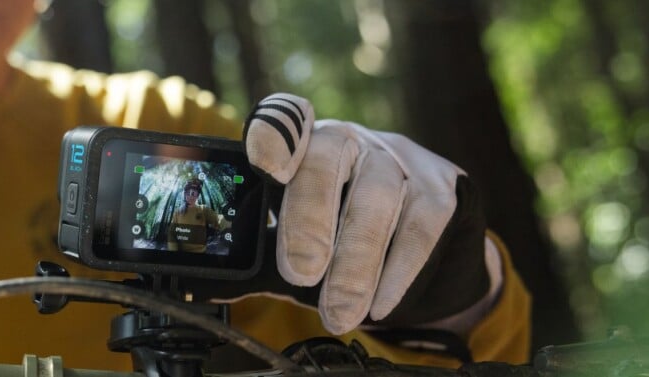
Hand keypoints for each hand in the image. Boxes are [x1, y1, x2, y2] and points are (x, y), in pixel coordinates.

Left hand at [244, 93, 500, 334]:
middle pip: (328, 158)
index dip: (274, 132)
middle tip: (300, 273)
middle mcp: (351, 141)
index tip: (263, 161)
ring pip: (377, 198)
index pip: (286, 118)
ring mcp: (399, 161)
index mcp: (305, 145)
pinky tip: (380, 303)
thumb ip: (261, 255)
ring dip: (356, 261)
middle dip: (311, 218)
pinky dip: (399, 271)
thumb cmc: (342, 237)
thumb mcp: (297, 240)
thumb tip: (207, 284)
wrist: (417, 244)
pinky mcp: (440, 191)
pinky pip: (419, 228)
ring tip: (340, 311)